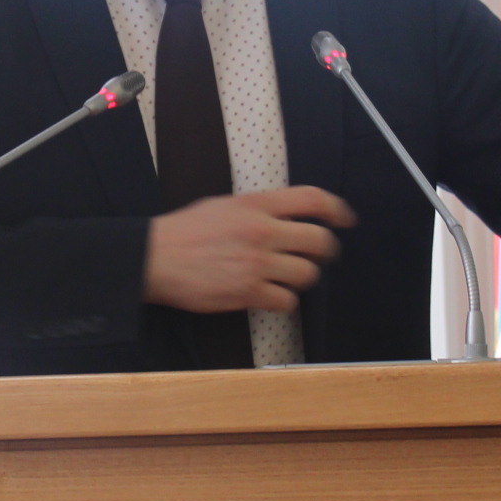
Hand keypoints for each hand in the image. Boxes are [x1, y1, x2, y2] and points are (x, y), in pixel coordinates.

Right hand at [143, 186, 356, 314]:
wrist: (155, 258)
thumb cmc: (184, 232)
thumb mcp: (223, 206)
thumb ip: (256, 210)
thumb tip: (283, 217)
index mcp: (256, 205)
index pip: (312, 200)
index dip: (336, 209)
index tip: (345, 219)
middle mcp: (262, 232)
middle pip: (319, 241)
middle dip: (325, 251)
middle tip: (317, 256)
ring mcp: (257, 264)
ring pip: (307, 274)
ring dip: (302, 278)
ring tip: (287, 277)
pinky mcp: (248, 293)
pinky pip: (286, 301)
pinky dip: (283, 301)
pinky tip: (270, 295)